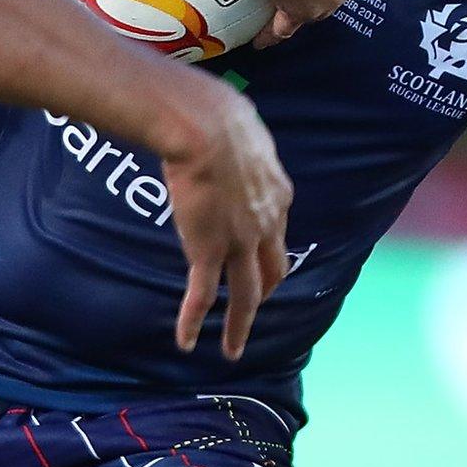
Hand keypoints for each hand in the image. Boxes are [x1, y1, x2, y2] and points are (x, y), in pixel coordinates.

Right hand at [158, 83, 292, 359]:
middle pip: (272, 270)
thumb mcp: (245, 131)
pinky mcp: (209, 250)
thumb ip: (244, 145)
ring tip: (233, 350)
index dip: (267, 249)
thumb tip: (230, 130)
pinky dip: (196, 322)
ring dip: (240, 326)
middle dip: (265, 293)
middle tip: (254, 311)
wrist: (206, 128)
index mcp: (278, 194)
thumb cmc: (219, 116)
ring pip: (246, 295)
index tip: (257, 257)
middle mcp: (267, 224)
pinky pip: (203, 295)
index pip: (277, 233)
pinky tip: (188, 343)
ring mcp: (240, 241)